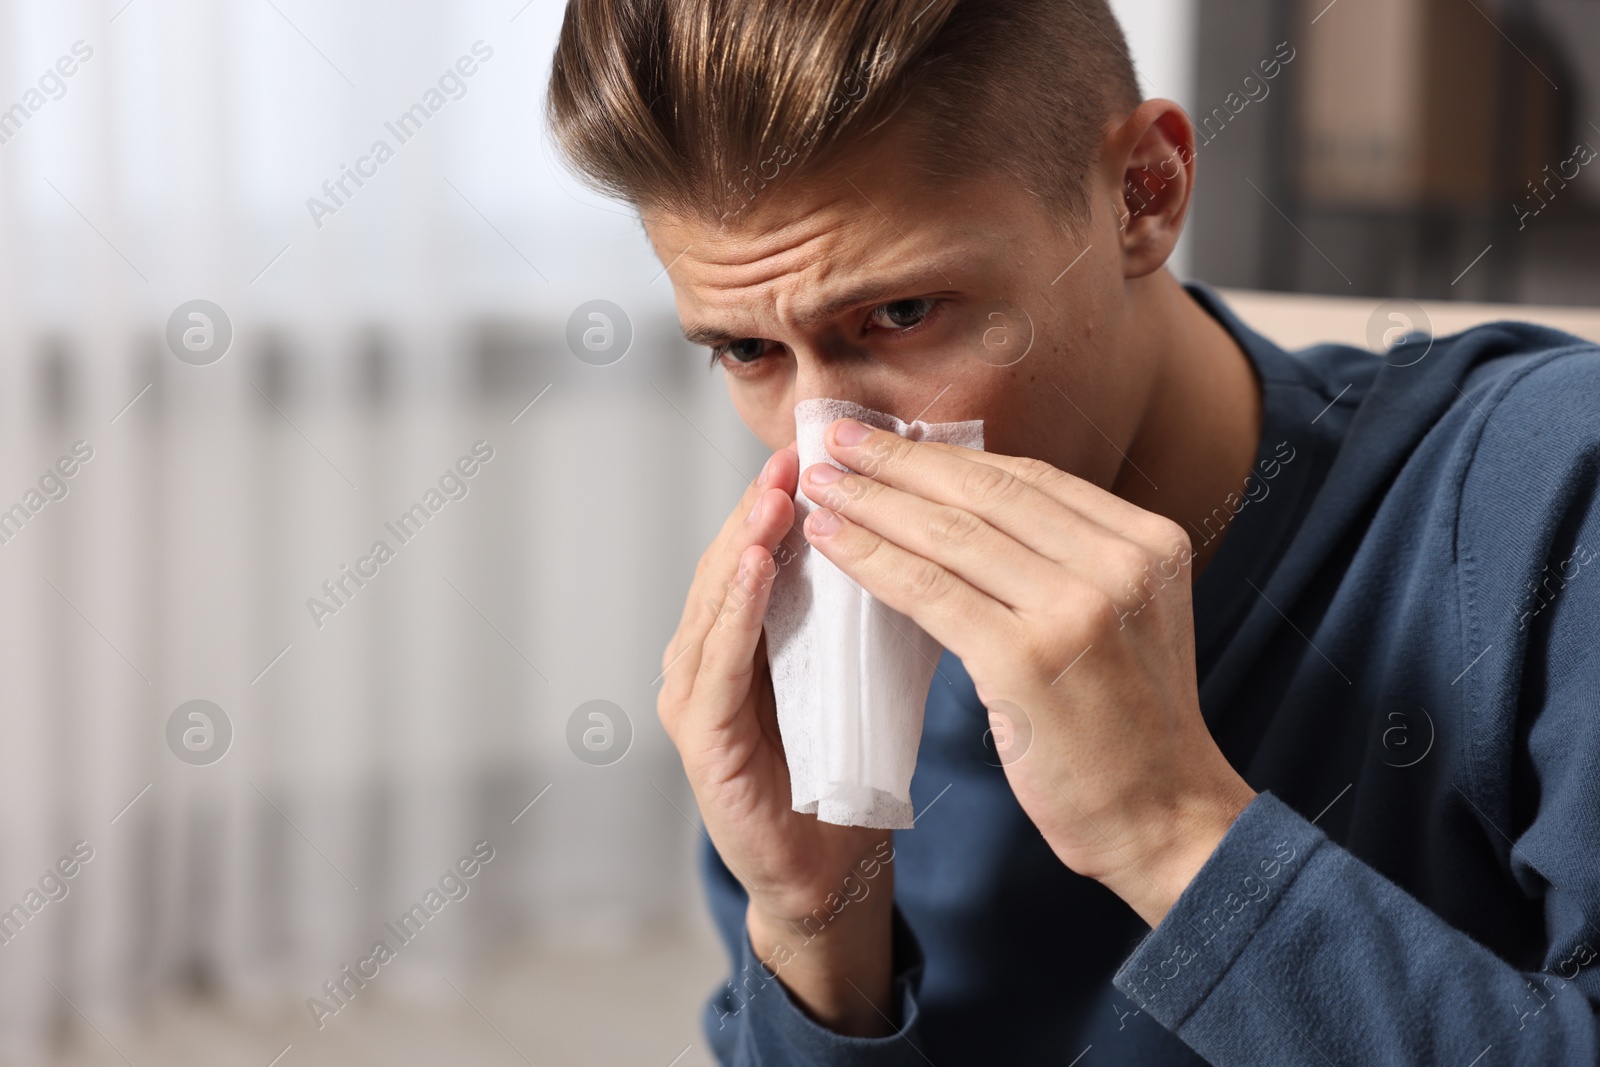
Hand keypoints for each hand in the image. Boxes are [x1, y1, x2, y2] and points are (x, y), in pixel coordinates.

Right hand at [657, 443, 896, 1034]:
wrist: (834, 868)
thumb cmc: (852, 764)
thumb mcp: (864, 667)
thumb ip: (866, 605)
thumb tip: (924, 526)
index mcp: (749, 634)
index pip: (766, 547)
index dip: (791, 495)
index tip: (830, 445)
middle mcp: (709, 654)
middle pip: (732, 560)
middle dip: (764, 503)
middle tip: (799, 450)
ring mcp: (694, 695)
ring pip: (714, 600)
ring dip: (745, 542)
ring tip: (776, 493)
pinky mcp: (699, 739)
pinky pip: (713, 663)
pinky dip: (732, 610)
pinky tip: (755, 565)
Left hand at [799, 418, 1257, 926]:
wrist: (1167, 822)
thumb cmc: (1130, 732)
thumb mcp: (1127, 619)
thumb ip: (1071, 563)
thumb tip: (972, 513)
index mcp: (1147, 542)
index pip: (1028, 479)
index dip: (949, 454)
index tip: (888, 437)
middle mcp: (1119, 562)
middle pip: (985, 493)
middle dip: (899, 461)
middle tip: (834, 437)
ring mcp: (1076, 608)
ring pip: (951, 536)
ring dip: (872, 503)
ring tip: (819, 484)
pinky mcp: (1026, 659)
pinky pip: (930, 592)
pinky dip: (871, 560)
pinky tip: (831, 543)